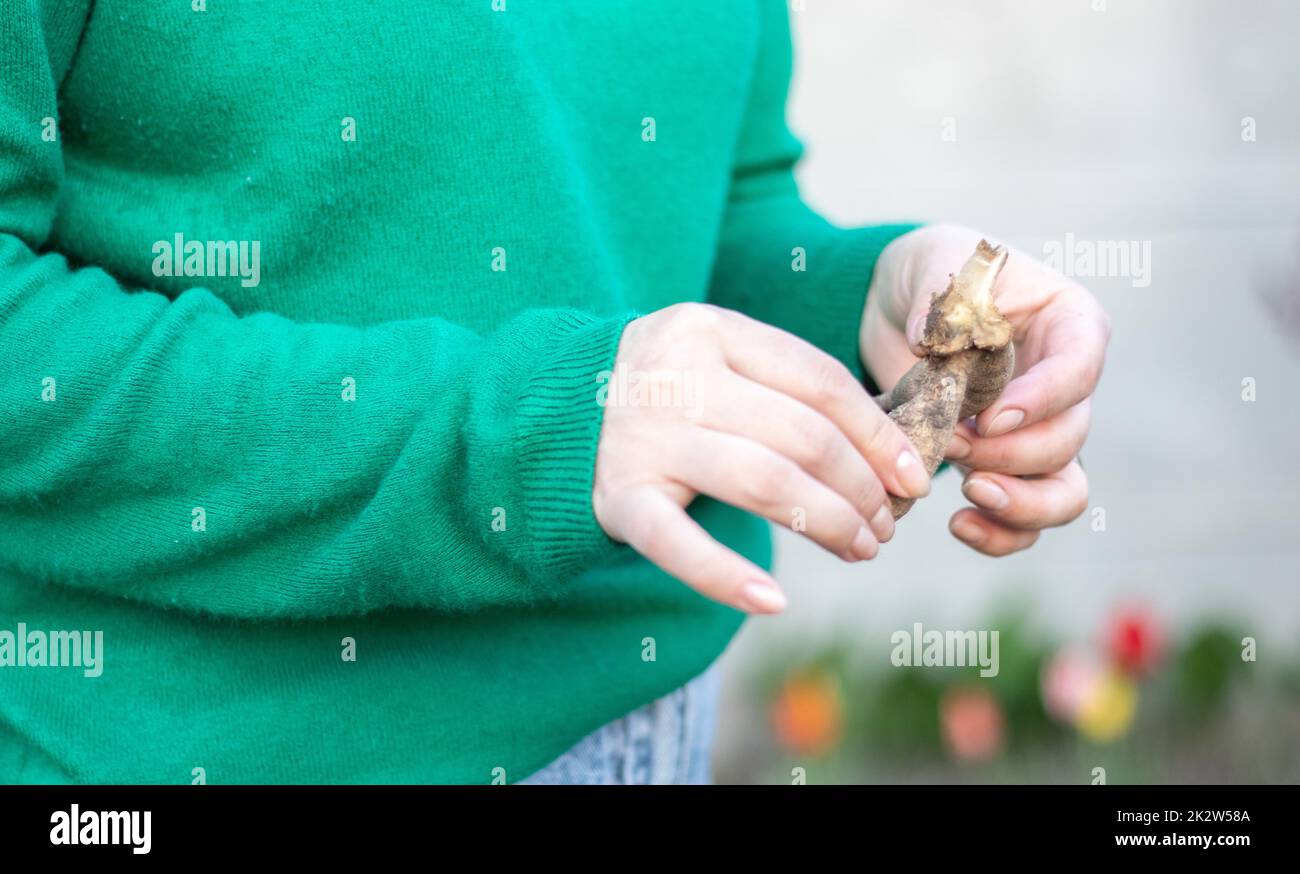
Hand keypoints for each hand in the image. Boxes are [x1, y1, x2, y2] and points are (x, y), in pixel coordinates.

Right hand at [593, 303, 930, 613]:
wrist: (549, 412)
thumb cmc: (664, 392)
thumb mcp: (715, 361)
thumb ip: (785, 389)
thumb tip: (892, 456)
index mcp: (709, 330)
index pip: (819, 381)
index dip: (878, 434)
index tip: (913, 476)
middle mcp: (676, 377)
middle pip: (802, 435)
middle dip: (862, 488)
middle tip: (886, 524)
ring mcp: (643, 437)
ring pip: (764, 483)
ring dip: (829, 524)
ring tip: (860, 548)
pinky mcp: (617, 497)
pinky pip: (678, 544)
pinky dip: (726, 576)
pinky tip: (773, 601)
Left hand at [860, 224, 1109, 554]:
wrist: (902, 308)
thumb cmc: (936, 273)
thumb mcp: (940, 266)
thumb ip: (945, 304)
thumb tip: (933, 344)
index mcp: (1070, 325)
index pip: (1079, 370)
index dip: (1041, 402)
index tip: (990, 418)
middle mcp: (1067, 386)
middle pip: (1069, 438)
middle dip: (1011, 453)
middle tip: (954, 444)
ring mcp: (1040, 432)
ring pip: (1063, 492)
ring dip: (1020, 503)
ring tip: (969, 493)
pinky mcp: (1006, 467)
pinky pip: (1024, 520)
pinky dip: (999, 533)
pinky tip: (958, 524)